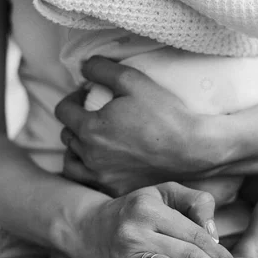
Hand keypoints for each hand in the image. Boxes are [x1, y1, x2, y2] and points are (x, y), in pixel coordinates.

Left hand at [55, 57, 226, 195]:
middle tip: (94, 114)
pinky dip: (89, 171)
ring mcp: (103, 177)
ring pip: (72, 162)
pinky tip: (102, 163)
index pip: (63, 110)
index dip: (72, 99)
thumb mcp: (133, 79)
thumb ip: (101, 69)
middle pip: (67, 135)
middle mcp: (91, 156)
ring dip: (77, 148)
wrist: (194, 149)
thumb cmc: (164, 113)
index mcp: (90, 128)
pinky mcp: (116, 191)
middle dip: (75, 121)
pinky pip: (89, 182)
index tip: (86, 96)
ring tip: (94, 140)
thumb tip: (82, 66)